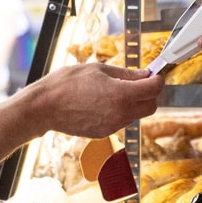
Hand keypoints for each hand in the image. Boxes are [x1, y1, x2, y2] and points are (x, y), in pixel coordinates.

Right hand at [24, 61, 163, 138]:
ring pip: (136, 114)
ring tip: (114, 91)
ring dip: (134, 103)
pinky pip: (121, 121)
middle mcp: (121, 113)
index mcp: (122, 94)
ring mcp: (113, 126)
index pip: (154, 88)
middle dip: (150, 94)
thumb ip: (126, 74)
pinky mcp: (104, 133)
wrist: (44, 107)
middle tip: (139, 82)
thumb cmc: (67, 83)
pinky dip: (120, 112)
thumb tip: (145, 74)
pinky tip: (103, 102)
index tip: (153, 74)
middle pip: (151, 106)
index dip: (157, 79)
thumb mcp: (98, 69)